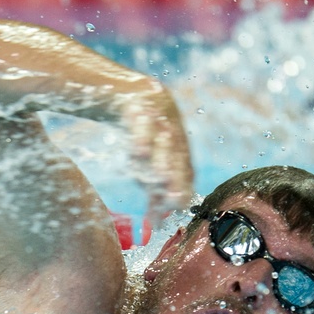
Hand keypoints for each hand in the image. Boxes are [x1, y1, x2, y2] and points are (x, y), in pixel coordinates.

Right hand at [121, 87, 193, 227]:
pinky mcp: (139, 106)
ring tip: (161, 179)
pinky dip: (141, 137)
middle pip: (177, 158)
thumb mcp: (149, 159)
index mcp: (179, 147)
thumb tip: (155, 222)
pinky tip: (139, 152)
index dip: (182, 188)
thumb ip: (154, 188)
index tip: (178, 207)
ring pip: (161, 142)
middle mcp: (173, 133)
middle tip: (174, 197)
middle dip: (176, 178)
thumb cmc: (141, 133)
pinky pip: (140, 124)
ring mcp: (157, 118)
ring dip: (162, 160)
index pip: (185, 171)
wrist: (129, 91)